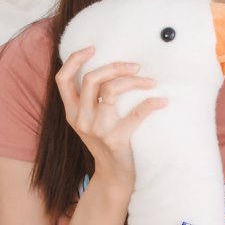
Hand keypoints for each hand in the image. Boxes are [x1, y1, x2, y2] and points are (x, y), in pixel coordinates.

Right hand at [55, 50, 166, 193]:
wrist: (114, 177)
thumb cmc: (106, 143)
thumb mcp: (90, 122)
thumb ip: (91, 100)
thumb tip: (109, 68)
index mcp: (72, 112)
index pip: (62, 80)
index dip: (74, 59)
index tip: (92, 48)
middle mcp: (80, 119)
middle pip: (91, 79)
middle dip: (114, 66)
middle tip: (135, 66)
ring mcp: (97, 129)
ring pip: (110, 90)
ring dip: (133, 81)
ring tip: (150, 81)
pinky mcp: (116, 139)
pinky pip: (135, 114)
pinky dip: (150, 104)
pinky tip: (162, 101)